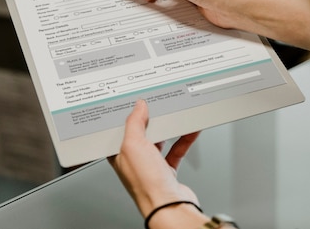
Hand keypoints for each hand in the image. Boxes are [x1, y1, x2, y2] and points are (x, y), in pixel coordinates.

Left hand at [108, 100, 200, 217]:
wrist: (170, 206)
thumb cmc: (146, 184)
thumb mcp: (133, 145)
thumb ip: (134, 123)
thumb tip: (138, 107)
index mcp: (119, 155)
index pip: (121, 130)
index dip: (128, 115)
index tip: (137, 102)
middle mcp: (134, 161)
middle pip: (142, 133)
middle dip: (152, 119)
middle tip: (160, 106)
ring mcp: (152, 166)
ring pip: (160, 140)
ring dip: (170, 128)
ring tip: (177, 115)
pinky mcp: (167, 171)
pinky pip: (176, 149)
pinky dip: (184, 139)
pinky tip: (190, 130)